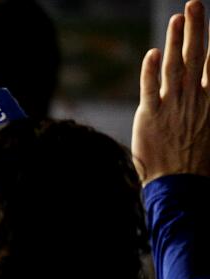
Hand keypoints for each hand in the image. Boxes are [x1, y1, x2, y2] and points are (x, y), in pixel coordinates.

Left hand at [133, 0, 209, 183]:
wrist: (181, 186)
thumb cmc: (197, 163)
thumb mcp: (209, 129)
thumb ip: (207, 107)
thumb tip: (205, 88)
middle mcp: (194, 99)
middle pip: (195, 57)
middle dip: (196, 29)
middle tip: (195, 4)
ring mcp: (172, 106)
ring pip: (173, 66)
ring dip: (175, 40)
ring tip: (177, 18)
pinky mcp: (150, 116)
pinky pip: (150, 88)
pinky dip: (150, 69)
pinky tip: (153, 52)